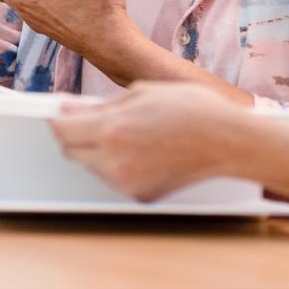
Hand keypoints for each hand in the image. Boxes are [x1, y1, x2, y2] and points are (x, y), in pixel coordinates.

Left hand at [50, 83, 250, 200]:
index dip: (59, 120)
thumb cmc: (192, 110)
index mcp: (112, 128)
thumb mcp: (144, 93)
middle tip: (96, 122)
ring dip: (98, 151)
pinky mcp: (140, 195)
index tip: (63, 114)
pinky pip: (114, 179)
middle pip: (71, 151)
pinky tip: (144, 152)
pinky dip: (119, 166)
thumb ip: (101, 103)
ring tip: (131, 135)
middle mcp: (114, 159)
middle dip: (76, 135)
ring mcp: (126, 182)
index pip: (63, 130)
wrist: (229, 142)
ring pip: (91, 166)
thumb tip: (69, 108)